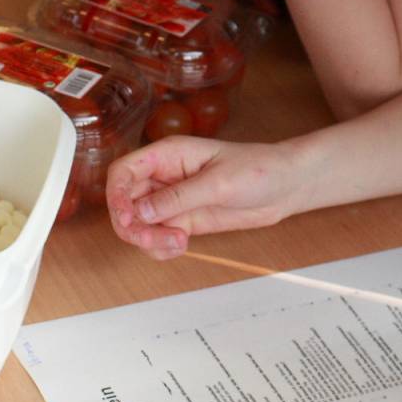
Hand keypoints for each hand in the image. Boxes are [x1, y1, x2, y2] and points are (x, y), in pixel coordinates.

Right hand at [105, 137, 300, 259]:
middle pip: (124, 202)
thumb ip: (179, 197)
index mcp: (168, 154)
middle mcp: (164, 176)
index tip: (127, 219)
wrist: (285, 187)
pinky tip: (181, 245)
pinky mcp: (183, 219)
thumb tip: (141, 211)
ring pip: (138, 224)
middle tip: (153, 239)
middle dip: (133, 225)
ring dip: (149, 240)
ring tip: (178, 242)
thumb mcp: (219, 182)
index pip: (124, 171)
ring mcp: (172, 200)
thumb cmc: (258, 170)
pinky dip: (161, 247)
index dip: (116, 196)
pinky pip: (156, 237)